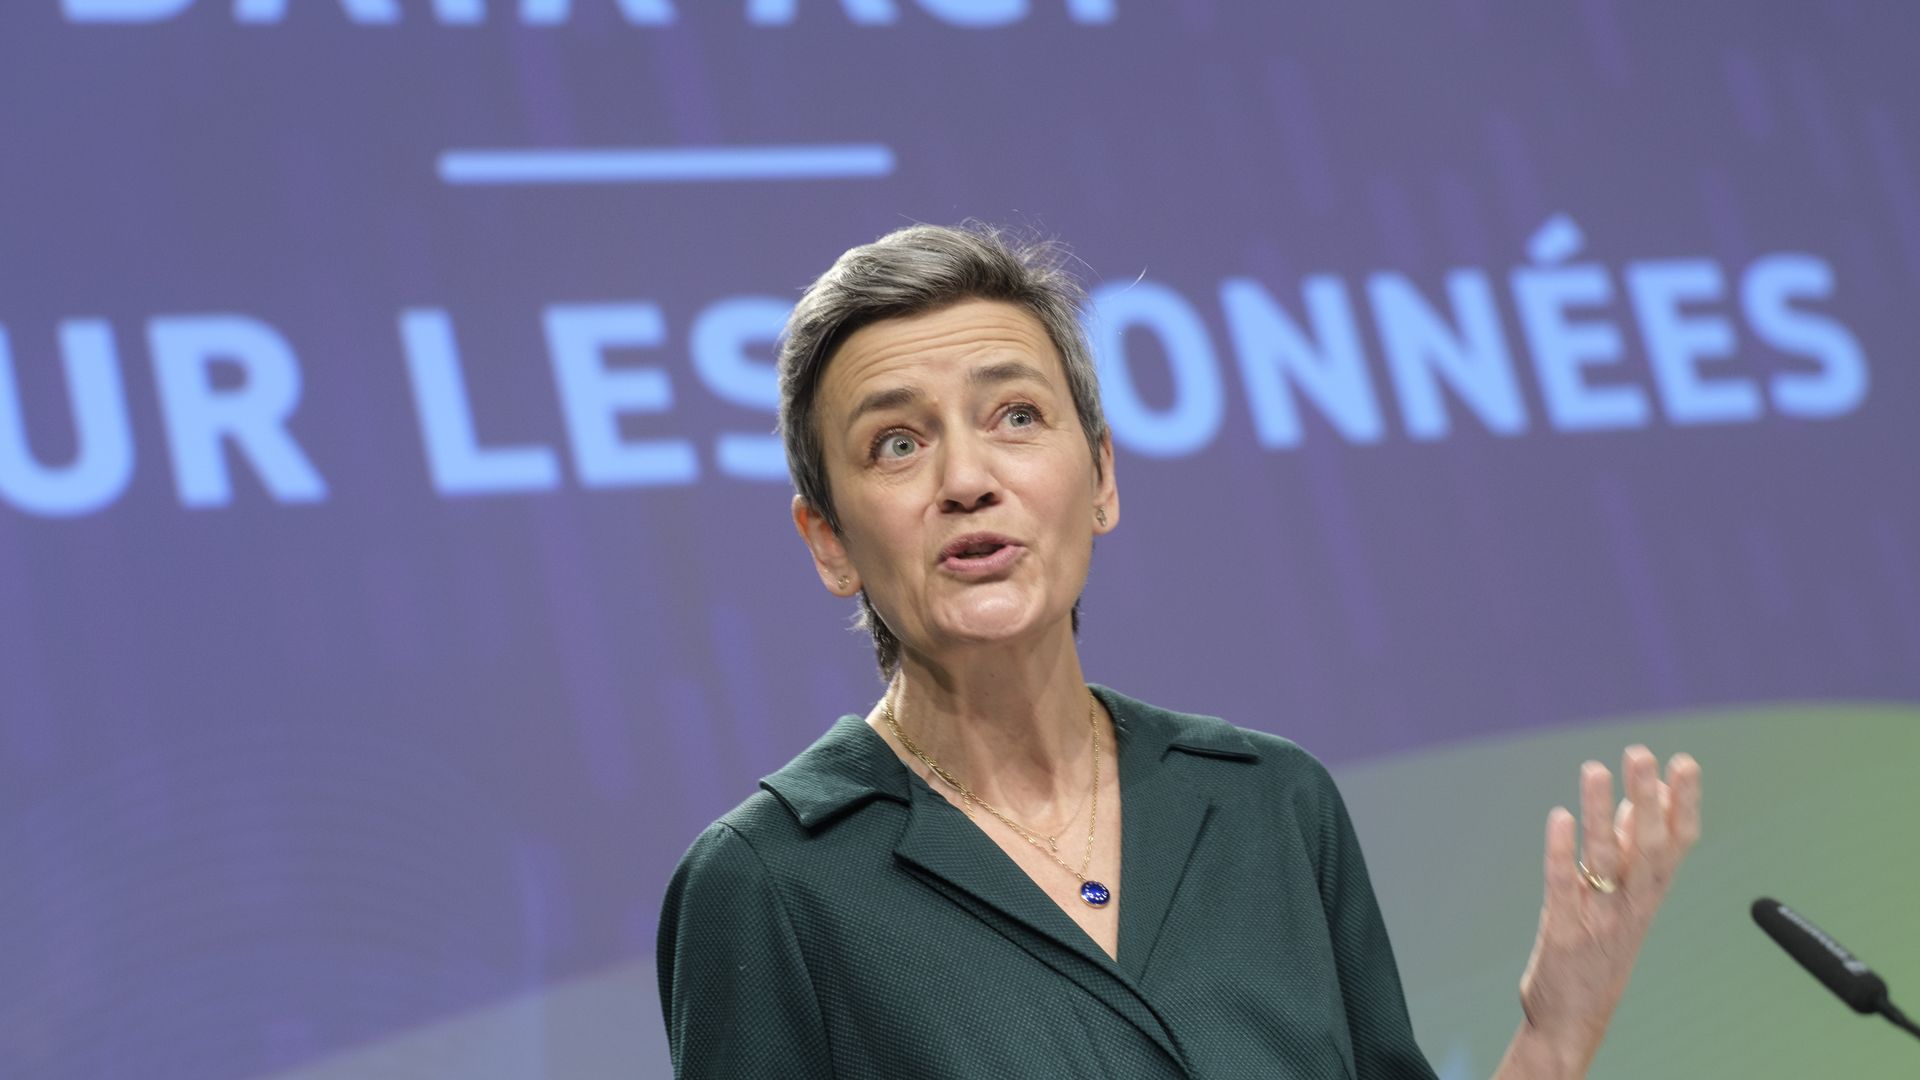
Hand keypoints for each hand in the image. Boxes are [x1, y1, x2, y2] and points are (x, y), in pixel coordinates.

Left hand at [1511, 746, 1701, 1076]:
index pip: (1678, 845)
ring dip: (1600, 813)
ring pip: (1604, 861)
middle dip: (1649, 800)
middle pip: (1649, 849)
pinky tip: (1557, 817)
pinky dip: (1560, 852)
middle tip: (1642, 754)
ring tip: (1595, 768)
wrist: (1573, 1022)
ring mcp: (1598, 920)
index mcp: (1650, 896)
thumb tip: (1642, 798)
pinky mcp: (1562, 934)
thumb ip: (1633, 851)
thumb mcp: (1626, 901)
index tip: (1684, 762)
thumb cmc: (1600, 951)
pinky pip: (1563, 887)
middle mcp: (1632, 906)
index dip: (1684, 805)